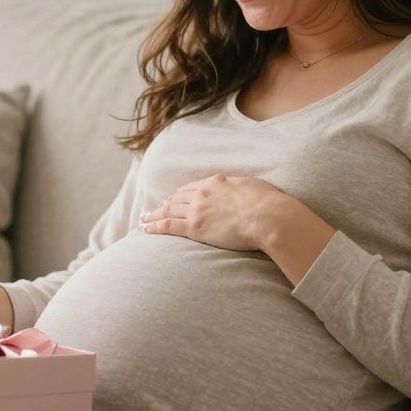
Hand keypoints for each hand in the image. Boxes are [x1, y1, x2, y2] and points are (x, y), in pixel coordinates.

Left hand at [138, 173, 291, 252]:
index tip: (174, 198)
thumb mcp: (252, 187)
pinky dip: (154, 226)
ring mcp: (197, 210)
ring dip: (153, 215)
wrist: (268, 217)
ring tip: (143, 219)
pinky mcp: (195, 227)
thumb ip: (239, 189)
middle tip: (154, 208)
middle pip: (177, 198)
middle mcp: (203, 193)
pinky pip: (168, 226)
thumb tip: (241, 193)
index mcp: (217, 182)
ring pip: (168, 211)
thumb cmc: (268, 204)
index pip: (193, 188)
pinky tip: (144, 229)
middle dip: (164, 203)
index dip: (181, 194)